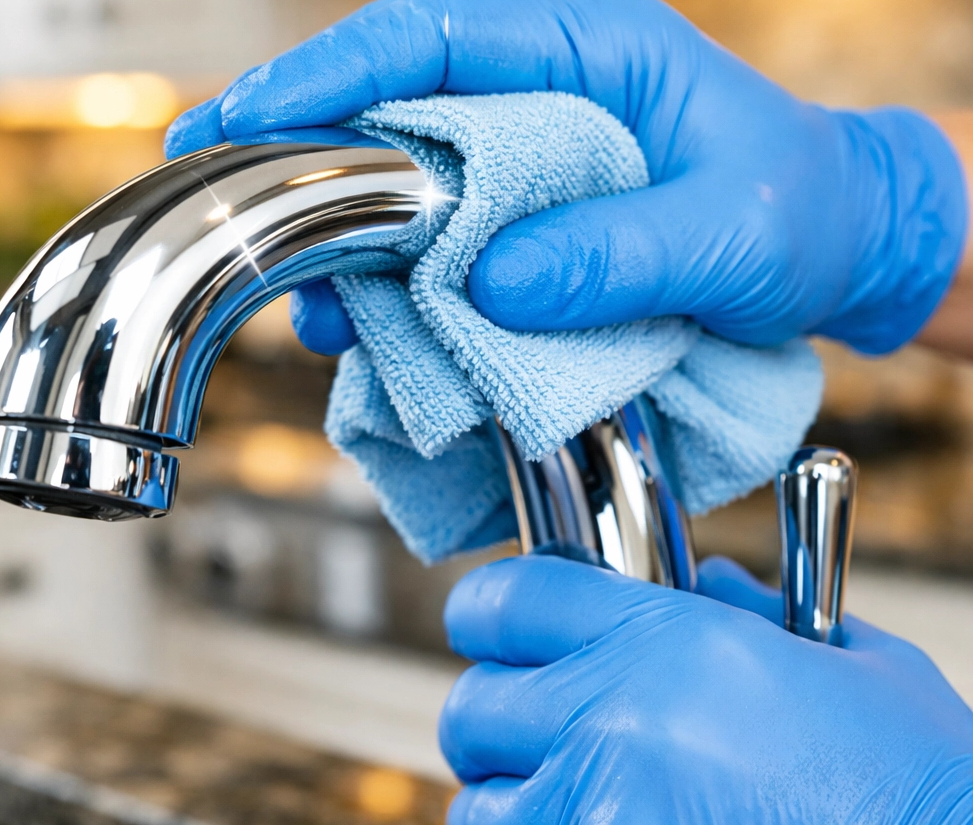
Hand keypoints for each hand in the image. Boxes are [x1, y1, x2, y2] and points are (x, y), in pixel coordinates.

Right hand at [165, 0, 965, 355]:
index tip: (250, 113)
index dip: (330, 68)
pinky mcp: (525, 226)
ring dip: (343, 236)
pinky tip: (366, 323)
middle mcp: (542, 99)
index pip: (434, 32)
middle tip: (227, 196)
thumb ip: (624, 252)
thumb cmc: (807, 212)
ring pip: (401, 183)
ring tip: (300, 293)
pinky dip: (395, 284)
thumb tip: (496, 282)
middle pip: (392, 103)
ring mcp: (528, 166)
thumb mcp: (737, 231)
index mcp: (591, 54)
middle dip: (304, 150)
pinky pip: (437, 244)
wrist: (839, 248)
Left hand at [439, 555, 972, 824]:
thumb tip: (708, 584)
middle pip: (473, 706)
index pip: (508, 599)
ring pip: (479, 805)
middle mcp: (613, 719)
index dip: (489, 611)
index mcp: (664, 639)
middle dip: (496, 717)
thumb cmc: (912, 779)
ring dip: (512, 802)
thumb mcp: (844, 658)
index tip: (493, 629)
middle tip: (538, 730)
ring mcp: (598, 813)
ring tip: (569, 800)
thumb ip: (756, 608)